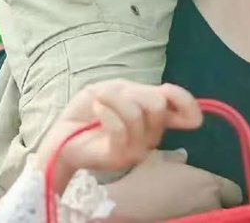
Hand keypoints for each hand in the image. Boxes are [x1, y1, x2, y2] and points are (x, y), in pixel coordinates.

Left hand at [33, 81, 203, 185]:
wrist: (63, 134)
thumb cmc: (91, 110)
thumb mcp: (118, 91)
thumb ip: (143, 92)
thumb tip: (166, 96)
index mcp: (153, 119)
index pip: (182, 110)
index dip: (186, 102)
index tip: (171, 95)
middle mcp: (149, 137)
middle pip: (157, 106)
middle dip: (133, 93)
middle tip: (114, 94)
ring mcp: (135, 150)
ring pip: (137, 115)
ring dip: (114, 100)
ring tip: (98, 100)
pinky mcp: (118, 158)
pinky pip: (121, 130)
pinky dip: (107, 112)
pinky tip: (97, 107)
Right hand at [105, 151, 243, 220]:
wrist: (125, 209)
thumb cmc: (143, 183)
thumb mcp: (155, 160)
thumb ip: (174, 158)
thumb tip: (183, 155)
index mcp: (209, 184)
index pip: (233, 192)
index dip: (224, 192)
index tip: (211, 191)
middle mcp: (211, 205)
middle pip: (223, 208)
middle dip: (214, 205)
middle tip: (195, 202)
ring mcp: (202, 220)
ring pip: (211, 218)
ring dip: (203, 214)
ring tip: (185, 211)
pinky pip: (198, 222)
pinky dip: (192, 219)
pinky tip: (176, 216)